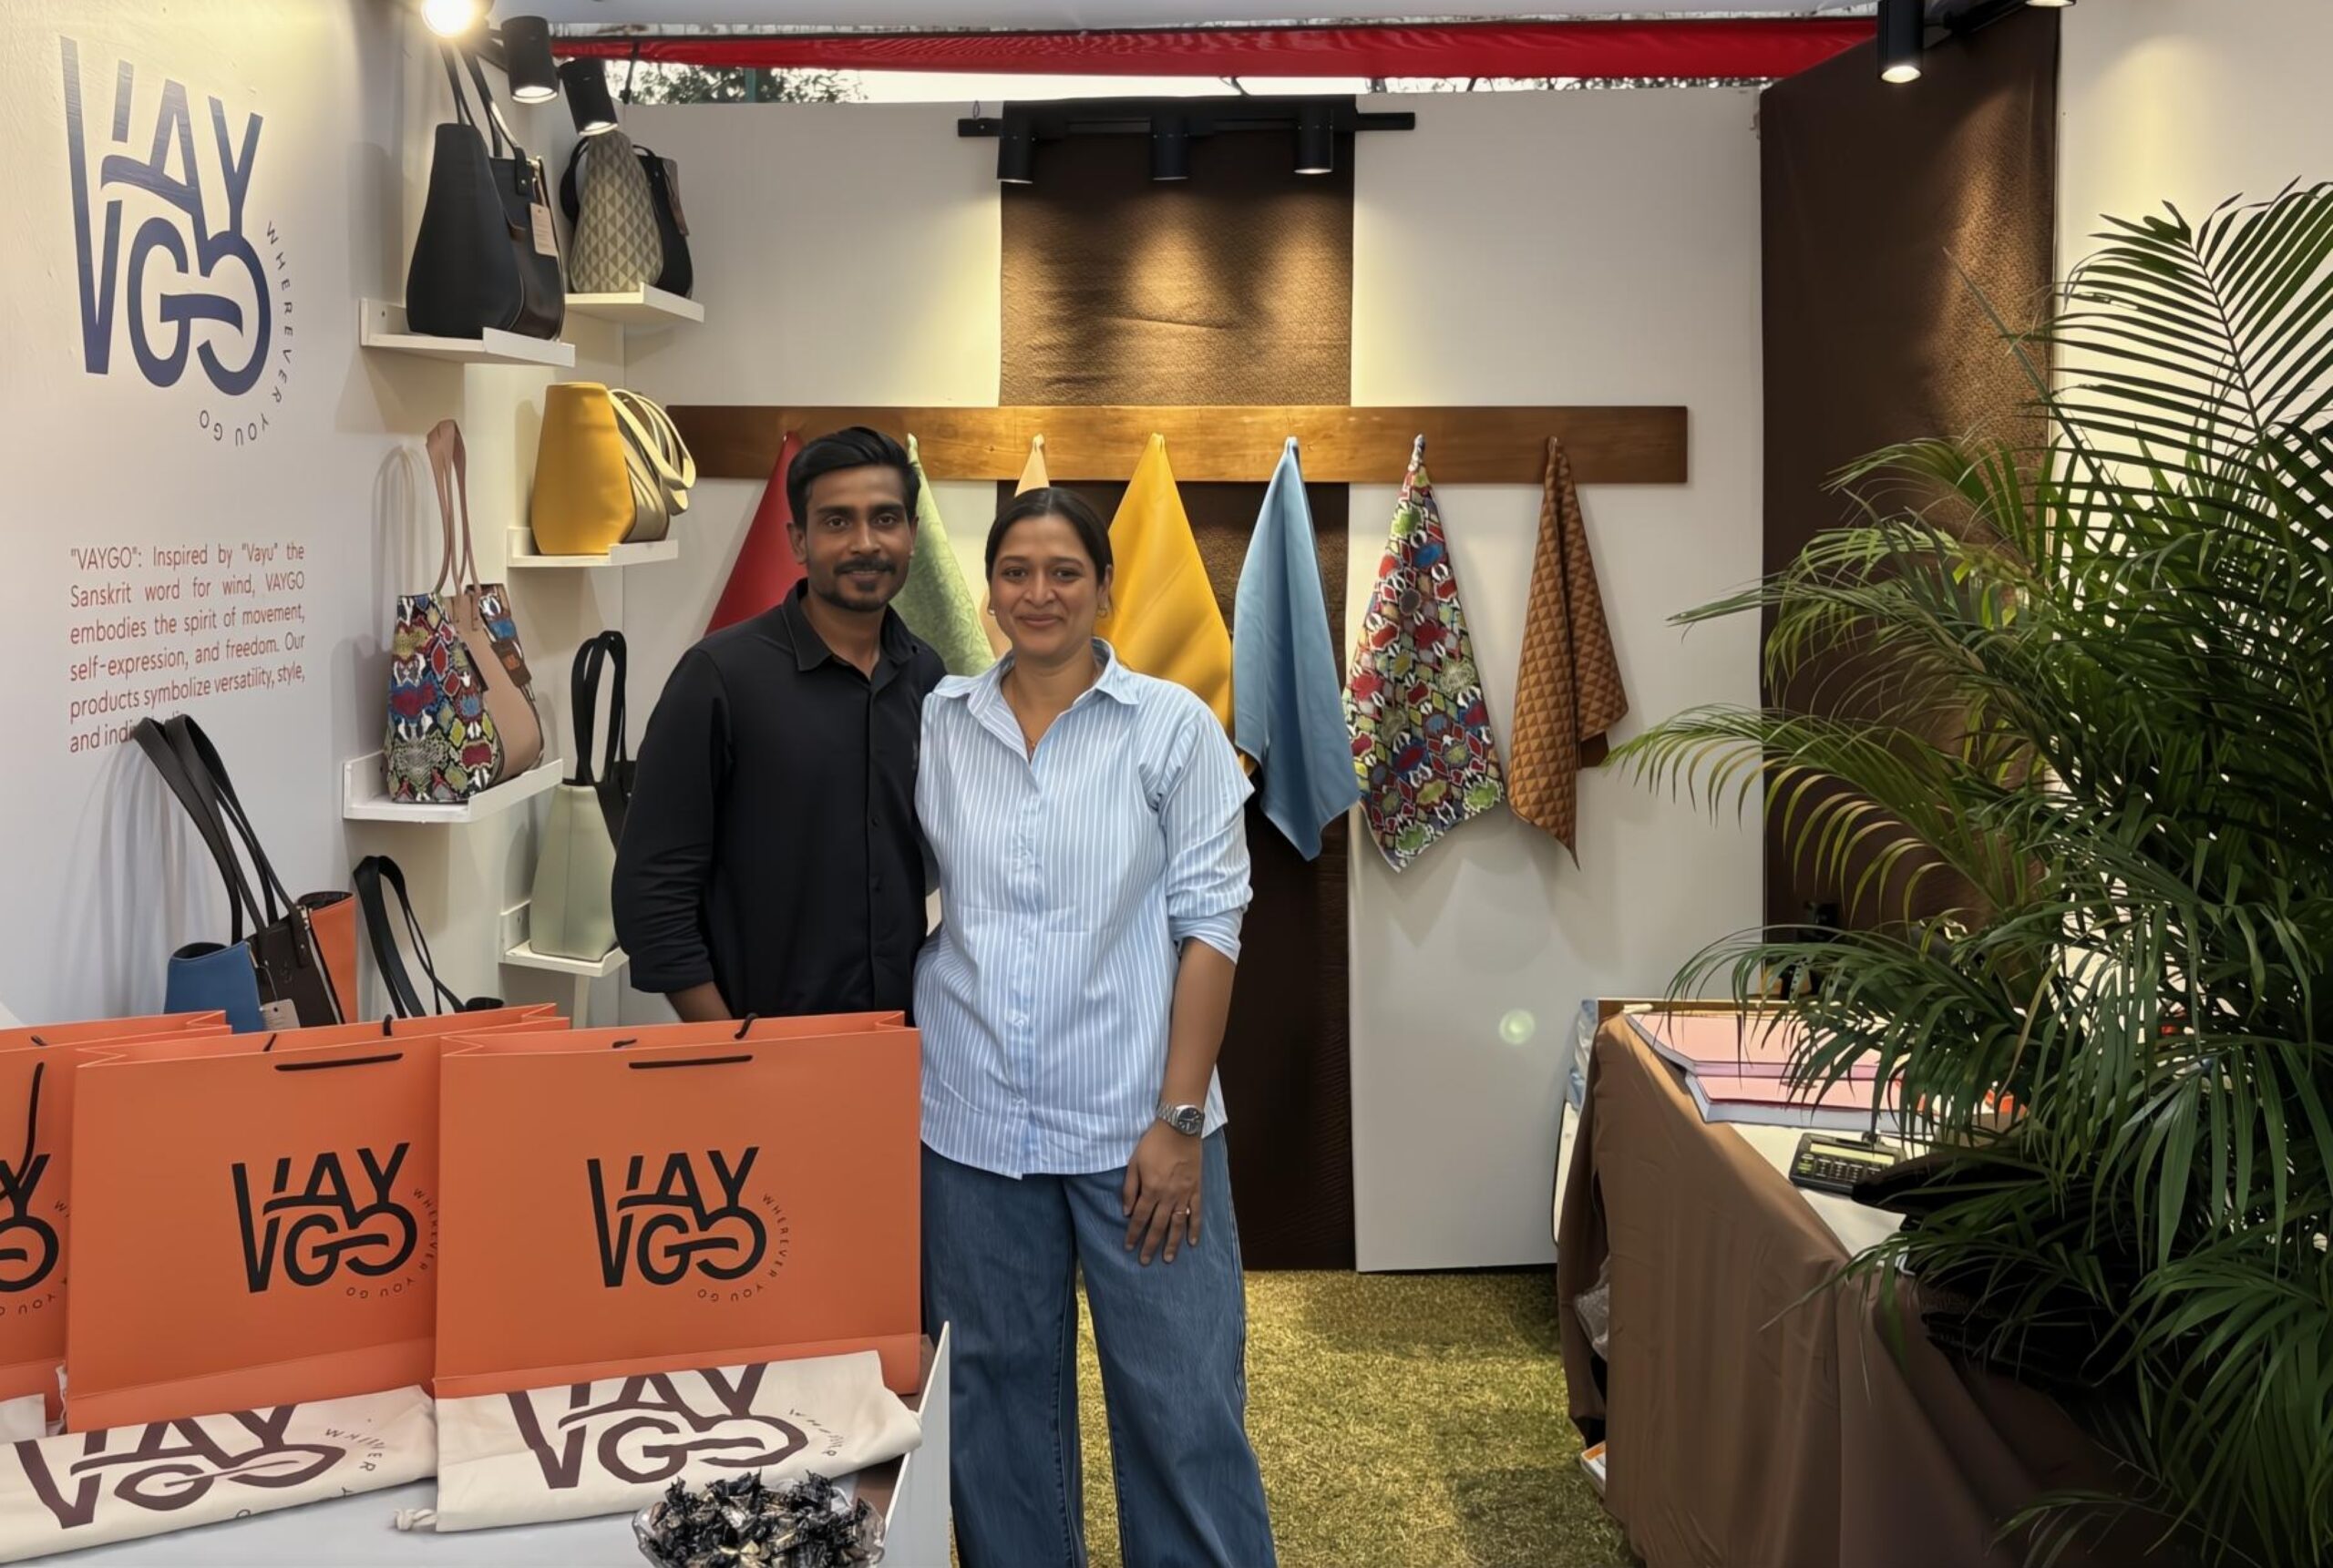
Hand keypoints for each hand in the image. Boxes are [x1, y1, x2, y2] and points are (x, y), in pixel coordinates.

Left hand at [1121, 1122, 1202, 1265]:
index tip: (1128, 1247)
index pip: (1140, 1218)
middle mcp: (1167, 1196)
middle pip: (1158, 1226)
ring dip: (1172, 1243)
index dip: (1133, 1234)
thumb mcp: (1134, 1163)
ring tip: (1167, 1258)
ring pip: (1177, 1224)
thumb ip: (1130, 1188)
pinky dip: (1195, 1228)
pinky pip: (1196, 1213)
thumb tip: (1127, 1211)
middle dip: (1150, 1245)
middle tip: (1145, 1261)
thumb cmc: (1153, 1144)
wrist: (1179, 1129)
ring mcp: (1184, 1194)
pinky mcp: (1196, 1190)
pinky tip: (1193, 1242)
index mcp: (1150, 1189)